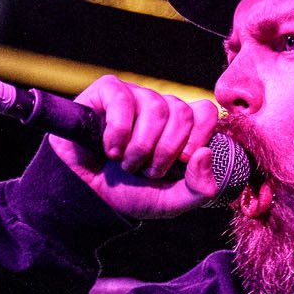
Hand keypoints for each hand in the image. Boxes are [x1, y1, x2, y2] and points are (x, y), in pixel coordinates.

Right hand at [48, 77, 222, 217]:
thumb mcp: (172, 201)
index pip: (205, 112)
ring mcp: (134, 96)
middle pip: (181, 112)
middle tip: (148, 171)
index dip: (198, 137)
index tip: (181, 162)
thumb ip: (199, 188)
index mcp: (181, 128)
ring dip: (140, 147)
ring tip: (126, 164)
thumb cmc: (131, 194)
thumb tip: (205, 153)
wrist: (88, 196)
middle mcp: (160, 107)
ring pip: (155, 107)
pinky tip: (110, 150)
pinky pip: (122, 100)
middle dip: (165, 151)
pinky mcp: (106, 92)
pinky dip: (118, 132)